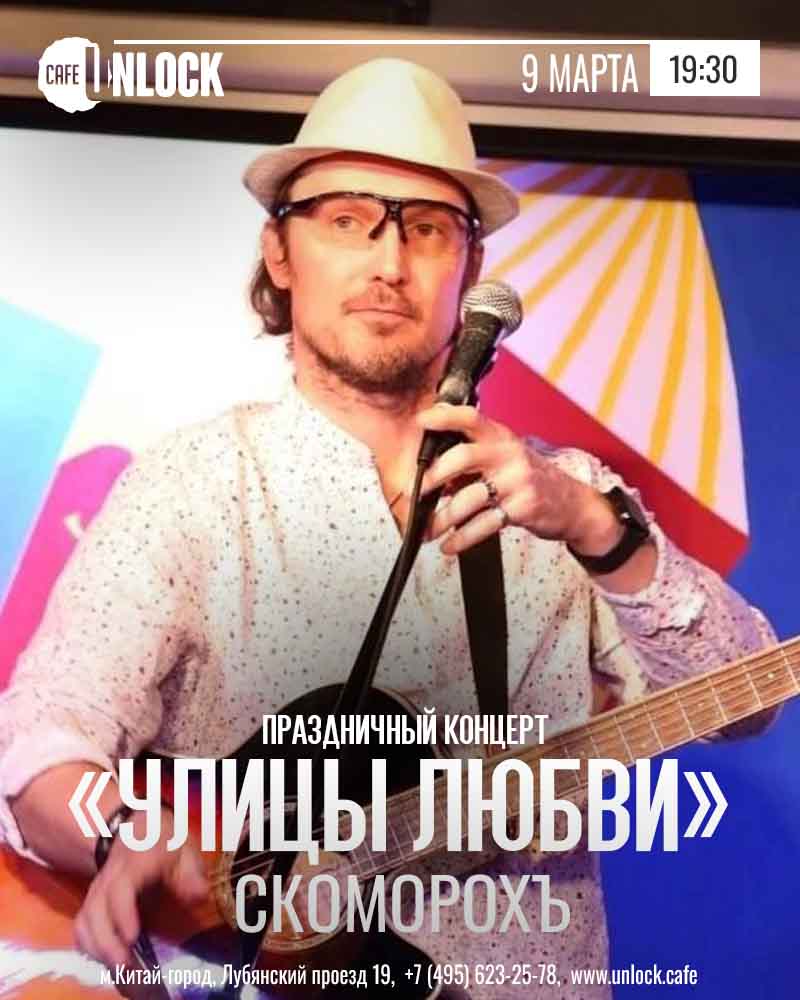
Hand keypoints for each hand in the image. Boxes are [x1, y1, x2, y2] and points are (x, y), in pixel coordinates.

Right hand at [74, 809, 206, 968]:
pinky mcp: (91, 901)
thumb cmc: (164, 841)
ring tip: (117, 968)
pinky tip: (105, 959)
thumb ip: (192, 873)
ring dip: (96, 948)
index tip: (132, 937)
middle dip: (106, 941)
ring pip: (84, 919)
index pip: (121, 887)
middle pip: (96, 909)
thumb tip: (198, 896)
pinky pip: (81, 925)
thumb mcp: (185, 849)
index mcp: (135, 861)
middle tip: (125, 965)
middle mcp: (109, 876)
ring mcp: (97, 889)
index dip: (123, 913)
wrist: (138, 824)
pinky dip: (88, 945)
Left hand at [416, 403, 616, 555]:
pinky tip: (449, 545)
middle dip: (434, 476)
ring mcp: (517, 481)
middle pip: (463, 456)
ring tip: (428, 529)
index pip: (471, 418)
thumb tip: (429, 468)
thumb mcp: (506, 458)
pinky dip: (462, 538)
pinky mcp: (522, 508)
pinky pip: (483, 524)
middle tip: (416, 492)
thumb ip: (473, 457)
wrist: (573, 504)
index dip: (444, 417)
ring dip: (443, 518)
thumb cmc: (530, 479)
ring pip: (469, 498)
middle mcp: (509, 455)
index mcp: (501, 437)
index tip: (420, 421)